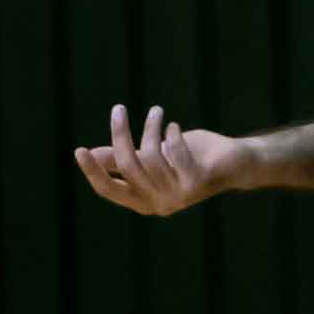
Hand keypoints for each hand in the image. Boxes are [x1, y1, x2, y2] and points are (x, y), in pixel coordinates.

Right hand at [74, 103, 250, 216]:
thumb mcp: (152, 156)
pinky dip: (173, 136)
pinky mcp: (197, 183)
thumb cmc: (191, 158)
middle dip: (120, 134)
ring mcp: (179, 197)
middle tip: (118, 109)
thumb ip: (125, 159)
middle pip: (127, 167)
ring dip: (151, 128)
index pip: (109, 191)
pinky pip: (175, 154)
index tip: (79, 150)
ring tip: (157, 112)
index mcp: (144, 201)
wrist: (235, 163)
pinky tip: (175, 127)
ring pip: (150, 156)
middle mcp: (159, 204)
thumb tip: (92, 153)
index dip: (93, 172)